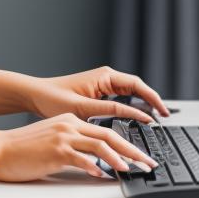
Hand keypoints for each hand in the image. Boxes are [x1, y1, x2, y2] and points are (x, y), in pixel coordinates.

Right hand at [0, 112, 159, 181]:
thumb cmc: (20, 149)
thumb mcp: (50, 142)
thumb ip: (72, 148)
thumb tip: (95, 164)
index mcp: (68, 120)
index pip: (104, 130)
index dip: (126, 143)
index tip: (139, 155)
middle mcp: (68, 124)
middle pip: (109, 135)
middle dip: (133, 150)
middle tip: (148, 162)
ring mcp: (62, 136)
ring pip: (101, 145)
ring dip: (121, 158)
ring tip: (133, 169)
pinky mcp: (56, 150)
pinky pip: (83, 159)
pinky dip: (96, 167)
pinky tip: (104, 175)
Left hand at [21, 65, 170, 123]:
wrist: (35, 95)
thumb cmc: (53, 99)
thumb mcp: (84, 108)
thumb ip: (112, 110)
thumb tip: (138, 115)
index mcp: (104, 76)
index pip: (138, 85)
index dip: (154, 99)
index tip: (163, 113)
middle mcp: (105, 77)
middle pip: (137, 88)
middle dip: (151, 102)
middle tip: (163, 119)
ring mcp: (101, 84)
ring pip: (130, 94)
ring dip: (141, 105)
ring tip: (153, 121)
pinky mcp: (97, 92)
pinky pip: (120, 98)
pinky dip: (130, 107)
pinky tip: (134, 119)